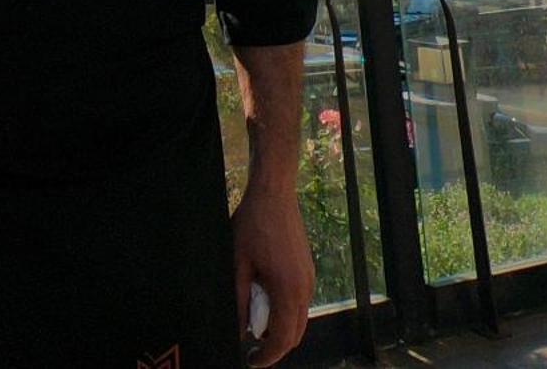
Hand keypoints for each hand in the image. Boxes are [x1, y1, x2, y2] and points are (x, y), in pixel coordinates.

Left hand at [232, 181, 313, 364]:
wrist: (273, 194)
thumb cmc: (252, 225)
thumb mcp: (237, 264)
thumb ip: (239, 300)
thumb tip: (240, 329)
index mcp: (288, 290)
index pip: (282, 339)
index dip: (267, 356)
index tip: (251, 360)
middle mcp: (305, 288)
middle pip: (295, 333)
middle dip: (274, 345)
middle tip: (252, 347)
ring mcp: (309, 278)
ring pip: (299, 318)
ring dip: (279, 327)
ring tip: (254, 321)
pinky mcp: (308, 269)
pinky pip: (300, 302)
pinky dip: (285, 310)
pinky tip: (265, 299)